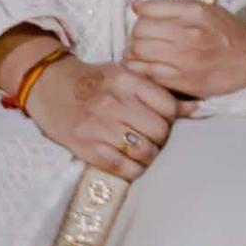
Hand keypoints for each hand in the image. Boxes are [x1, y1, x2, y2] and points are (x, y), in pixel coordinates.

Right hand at [26, 54, 192, 182]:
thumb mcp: (126, 75)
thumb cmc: (95, 81)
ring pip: (144, 152)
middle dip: (161, 139)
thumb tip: (195, 108)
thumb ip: (158, 91)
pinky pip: (123, 168)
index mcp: (128, 80)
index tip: (164, 120)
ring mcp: (100, 126)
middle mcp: (115, 103)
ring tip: (142, 151)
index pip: (168, 106)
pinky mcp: (87, 147)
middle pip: (159, 132)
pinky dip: (133, 170)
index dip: (172, 118)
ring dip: (148, 156)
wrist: (50, 85)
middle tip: (153, 138)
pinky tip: (130, 164)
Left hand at [126, 0, 245, 99]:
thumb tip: (135, 4)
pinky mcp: (183, 80)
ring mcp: (185, 58)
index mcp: (194, 12)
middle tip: (142, 40)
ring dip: (135, 53)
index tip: (146, 22)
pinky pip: (147, 73)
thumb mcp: (204, 10)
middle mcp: (188, 33)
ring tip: (142, 54)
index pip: (148, 10)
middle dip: (136, 35)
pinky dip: (140, 70)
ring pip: (139, 52)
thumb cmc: (227, 33)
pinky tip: (145, 68)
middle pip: (140, 30)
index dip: (142, 16)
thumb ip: (170, 7)